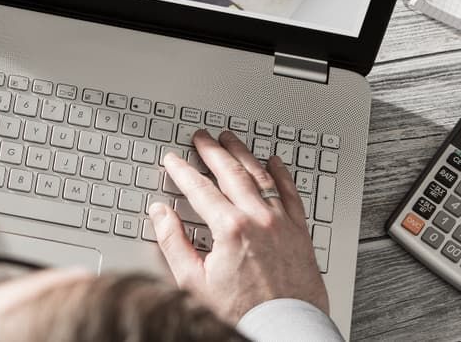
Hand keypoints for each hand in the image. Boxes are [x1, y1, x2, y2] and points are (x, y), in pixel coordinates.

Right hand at [148, 129, 326, 322]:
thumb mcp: (194, 282)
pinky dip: (281, 174)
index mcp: (230, 228)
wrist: (282, 329)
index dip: (182, 171)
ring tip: (231, 140)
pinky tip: (274, 162)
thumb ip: (173, 242)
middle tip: (202, 137)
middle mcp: (258, 219)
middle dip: (213, 151)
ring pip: (260, 176)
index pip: (200, 188)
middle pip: (230, 172)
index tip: (173, 160)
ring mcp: (282, 223)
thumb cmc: (241, 312)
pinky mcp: (299, 232)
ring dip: (242, 154)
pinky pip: (290, 193)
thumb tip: (160, 214)